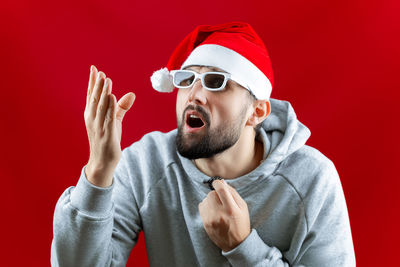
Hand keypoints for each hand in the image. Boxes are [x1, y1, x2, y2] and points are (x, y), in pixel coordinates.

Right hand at [84, 65, 134, 186]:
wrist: (102, 161)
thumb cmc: (107, 140)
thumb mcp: (114, 121)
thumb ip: (121, 107)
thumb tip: (131, 94)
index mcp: (91, 114)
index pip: (91, 95)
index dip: (92, 81)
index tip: (93, 68)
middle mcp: (92, 118)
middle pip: (95, 98)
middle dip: (97, 84)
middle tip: (100, 71)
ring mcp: (98, 126)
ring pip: (101, 105)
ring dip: (103, 92)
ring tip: (106, 79)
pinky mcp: (107, 134)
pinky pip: (108, 118)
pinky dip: (110, 107)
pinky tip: (112, 97)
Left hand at [198, 179, 250, 251]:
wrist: (235, 243)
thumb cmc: (241, 223)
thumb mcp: (243, 207)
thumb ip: (233, 193)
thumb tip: (222, 182)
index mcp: (231, 209)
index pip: (221, 189)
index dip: (218, 183)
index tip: (219, 184)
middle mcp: (219, 214)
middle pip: (211, 194)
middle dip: (216, 193)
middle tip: (222, 200)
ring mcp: (210, 219)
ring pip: (205, 200)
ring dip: (211, 200)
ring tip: (218, 207)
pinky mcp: (205, 223)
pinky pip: (201, 207)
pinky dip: (206, 206)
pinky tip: (213, 211)